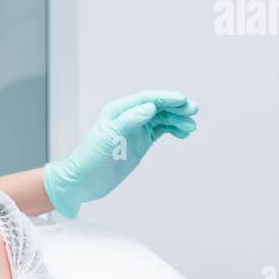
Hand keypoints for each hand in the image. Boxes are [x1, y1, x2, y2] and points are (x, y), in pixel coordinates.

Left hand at [43, 90, 198, 217]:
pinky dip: (174, 130)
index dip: (166, 97)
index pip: (146, 99)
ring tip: (192, 127)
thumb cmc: (91, 158)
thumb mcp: (109, 139)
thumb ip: (129, 122)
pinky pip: (162, 131)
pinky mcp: (142, 141)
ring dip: (178, 120)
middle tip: (194, 111)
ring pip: (163, 119)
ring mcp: (137, 129)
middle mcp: (129, 116)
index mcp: (118, 110)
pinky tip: (184, 134)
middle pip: (158, 106)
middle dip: (176, 107)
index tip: (183, 100)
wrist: (85, 181)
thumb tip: (150, 107)